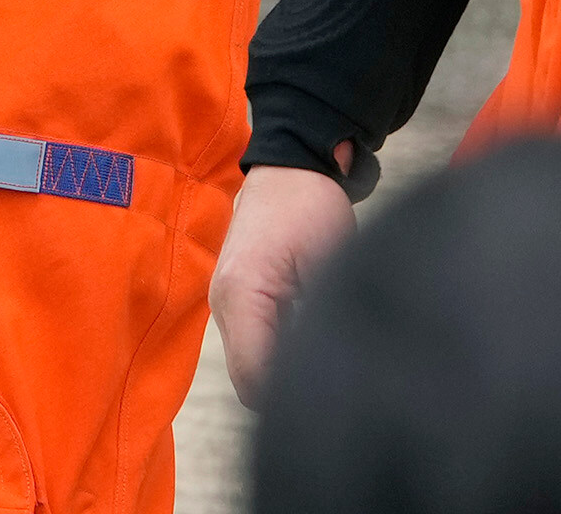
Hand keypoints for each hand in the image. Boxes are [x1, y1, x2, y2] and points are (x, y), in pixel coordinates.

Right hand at [210, 160, 359, 407]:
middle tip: (337, 386)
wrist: (291, 163)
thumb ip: (318, 325)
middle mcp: (223, 304)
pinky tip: (312, 344)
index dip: (291, 398)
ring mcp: (226, 302)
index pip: (255, 378)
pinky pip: (252, 344)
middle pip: (249, 380)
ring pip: (250, 365)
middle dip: (286, 391)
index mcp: (241, 296)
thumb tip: (331, 376)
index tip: (333, 396)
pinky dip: (278, 354)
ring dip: (282, 372)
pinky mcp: (237, 298)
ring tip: (328, 366)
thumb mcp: (326, 266)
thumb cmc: (310, 206)